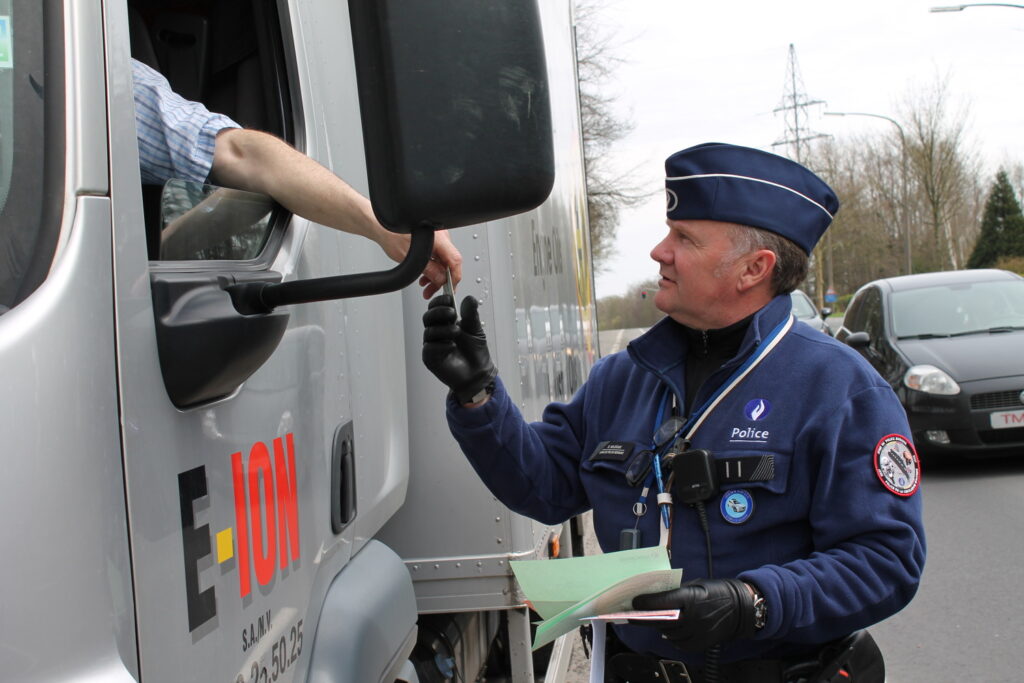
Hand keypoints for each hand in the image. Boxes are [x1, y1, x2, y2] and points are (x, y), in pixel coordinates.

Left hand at [381, 229, 462, 298]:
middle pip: (449, 263)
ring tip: (425, 286)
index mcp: (439, 238)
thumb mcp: (409, 259)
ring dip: (436, 275)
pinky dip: (433, 266)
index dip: (454, 277)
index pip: (455, 260)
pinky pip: (437, 255)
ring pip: (443, 261)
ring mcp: (438, 237)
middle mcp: (441, 236)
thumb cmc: (391, 234)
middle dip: (441, 280)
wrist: (380, 225)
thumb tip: (441, 280)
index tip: (449, 288)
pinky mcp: (432, 239)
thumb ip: (429, 270)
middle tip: (432, 291)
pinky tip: (425, 275)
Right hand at [422, 295, 496, 404]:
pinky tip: (452, 347)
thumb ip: (470, 314)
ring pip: (429, 331)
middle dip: (439, 312)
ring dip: (444, 329)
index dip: (439, 301)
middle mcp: (436, 332)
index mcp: (445, 322)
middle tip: (453, 314)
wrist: (478, 373)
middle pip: (428, 317)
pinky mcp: (430, 358)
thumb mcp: (475, 329)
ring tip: (457, 333)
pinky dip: (441, 345)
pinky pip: (430, 348)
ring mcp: (432, 345)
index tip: (449, 299)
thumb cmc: (475, 351)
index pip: (435, 307)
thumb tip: (469, 298)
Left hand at [632, 578, 756, 651]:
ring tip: (653, 621)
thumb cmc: (717, 592)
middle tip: (633, 615)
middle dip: (645, 618)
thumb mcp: (696, 585)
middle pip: (662, 620)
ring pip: (669, 633)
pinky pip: (680, 644)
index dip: (646, 602)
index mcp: (691, 598)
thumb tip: (655, 595)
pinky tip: (669, 631)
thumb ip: (677, 591)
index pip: (662, 601)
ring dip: (659, 627)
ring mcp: (698, 632)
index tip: (634, 602)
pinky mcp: (702, 643)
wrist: (741, 607)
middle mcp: (694, 616)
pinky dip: (672, 638)